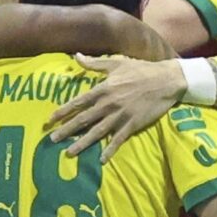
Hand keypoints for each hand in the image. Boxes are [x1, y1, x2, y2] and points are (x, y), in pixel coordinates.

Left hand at [49, 54, 182, 155]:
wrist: (165, 80)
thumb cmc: (141, 70)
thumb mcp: (116, 63)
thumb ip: (94, 63)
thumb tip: (76, 56)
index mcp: (103, 89)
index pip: (78, 102)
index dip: (63, 111)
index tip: (50, 119)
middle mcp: (109, 104)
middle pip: (83, 119)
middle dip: (67, 130)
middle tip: (52, 139)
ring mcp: (120, 116)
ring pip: (97, 132)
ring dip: (82, 143)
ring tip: (69, 152)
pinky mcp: (132, 124)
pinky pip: (118, 139)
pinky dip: (110, 150)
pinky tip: (101, 160)